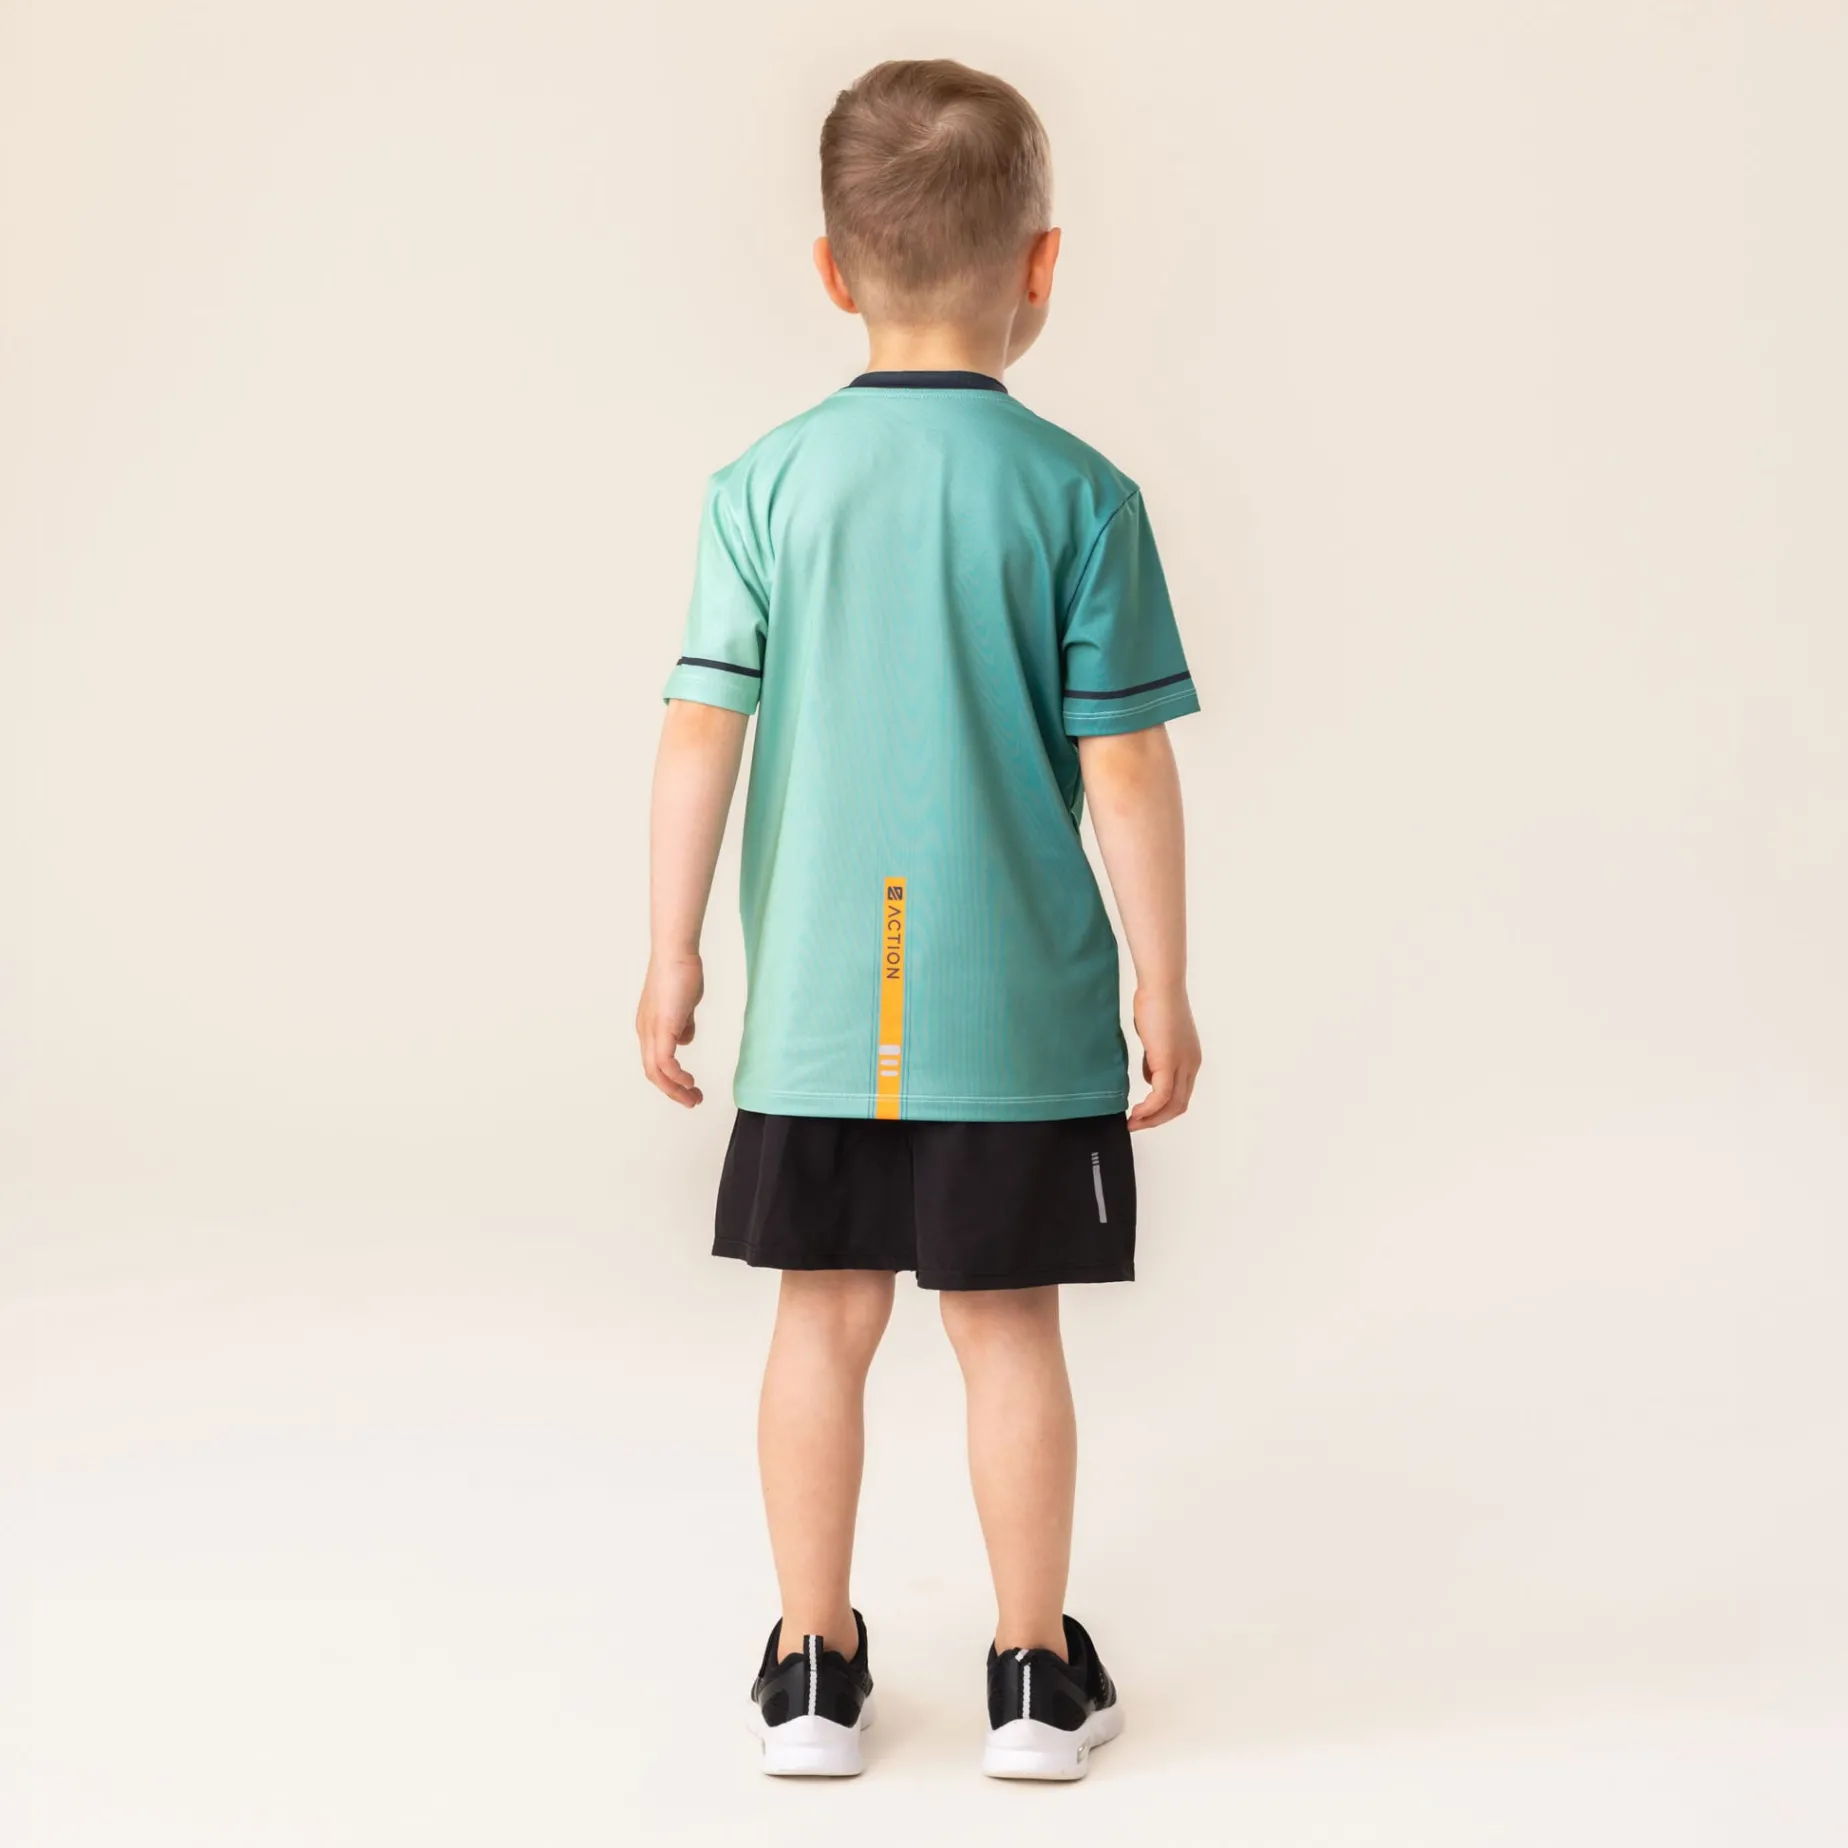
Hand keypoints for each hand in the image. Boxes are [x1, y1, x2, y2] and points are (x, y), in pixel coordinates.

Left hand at [637, 952, 705, 1106]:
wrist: (676, 954)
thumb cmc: (681, 972)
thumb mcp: (684, 1004)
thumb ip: (684, 1023)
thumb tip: (685, 1040)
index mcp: (649, 1026)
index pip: (655, 1061)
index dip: (670, 1079)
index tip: (688, 1087)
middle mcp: (645, 1032)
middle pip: (653, 1072)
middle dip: (673, 1091)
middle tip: (692, 1101)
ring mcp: (651, 1030)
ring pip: (656, 1072)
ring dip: (675, 1089)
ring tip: (694, 1098)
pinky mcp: (661, 1028)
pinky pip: (665, 1062)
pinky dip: (676, 1076)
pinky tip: (688, 1081)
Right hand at [1128, 982, 1200, 1129]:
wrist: (1160, 987)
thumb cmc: (1156, 1003)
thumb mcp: (1155, 1037)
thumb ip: (1154, 1058)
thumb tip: (1149, 1075)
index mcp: (1190, 1058)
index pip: (1181, 1094)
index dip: (1162, 1108)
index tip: (1143, 1113)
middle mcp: (1191, 1064)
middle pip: (1179, 1105)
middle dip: (1157, 1119)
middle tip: (1137, 1124)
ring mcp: (1182, 1064)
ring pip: (1172, 1105)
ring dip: (1151, 1118)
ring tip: (1133, 1122)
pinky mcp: (1169, 1062)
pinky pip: (1161, 1096)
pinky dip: (1148, 1109)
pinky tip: (1135, 1112)